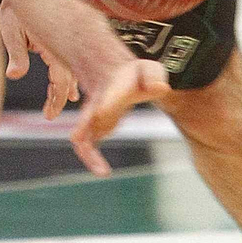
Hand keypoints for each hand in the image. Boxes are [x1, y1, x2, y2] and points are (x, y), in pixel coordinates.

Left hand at [0, 0, 78, 119]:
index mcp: (54, 47)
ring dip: (67, 87)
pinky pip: (70, 62)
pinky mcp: (64, 39)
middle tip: (50, 114)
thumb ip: (16, 54)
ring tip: (67, 102)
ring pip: (72, 71)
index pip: (60, 81)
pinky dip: (69, 76)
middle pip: (69, 79)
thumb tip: (13, 75)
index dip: (56, 100)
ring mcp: (66, 43)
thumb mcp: (11, 30)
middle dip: (61, 97)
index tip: (48, 115)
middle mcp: (65, 46)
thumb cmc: (15, 8)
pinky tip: (72, 87)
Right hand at [67, 51, 169, 177]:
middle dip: (83, 130)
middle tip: (80, 141)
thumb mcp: (148, 70)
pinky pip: (87, 146)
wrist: (113, 74)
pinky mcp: (94, 128)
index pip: (109, 97)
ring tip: (102, 172)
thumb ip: (153, 76)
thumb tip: (161, 88)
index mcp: (112, 90)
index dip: (106, 104)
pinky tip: (103, 171)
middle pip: (87, 118)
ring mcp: (93, 117)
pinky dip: (91, 158)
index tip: (101, 113)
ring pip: (83, 137)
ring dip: (89, 154)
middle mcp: (97, 105)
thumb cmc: (136, 75)